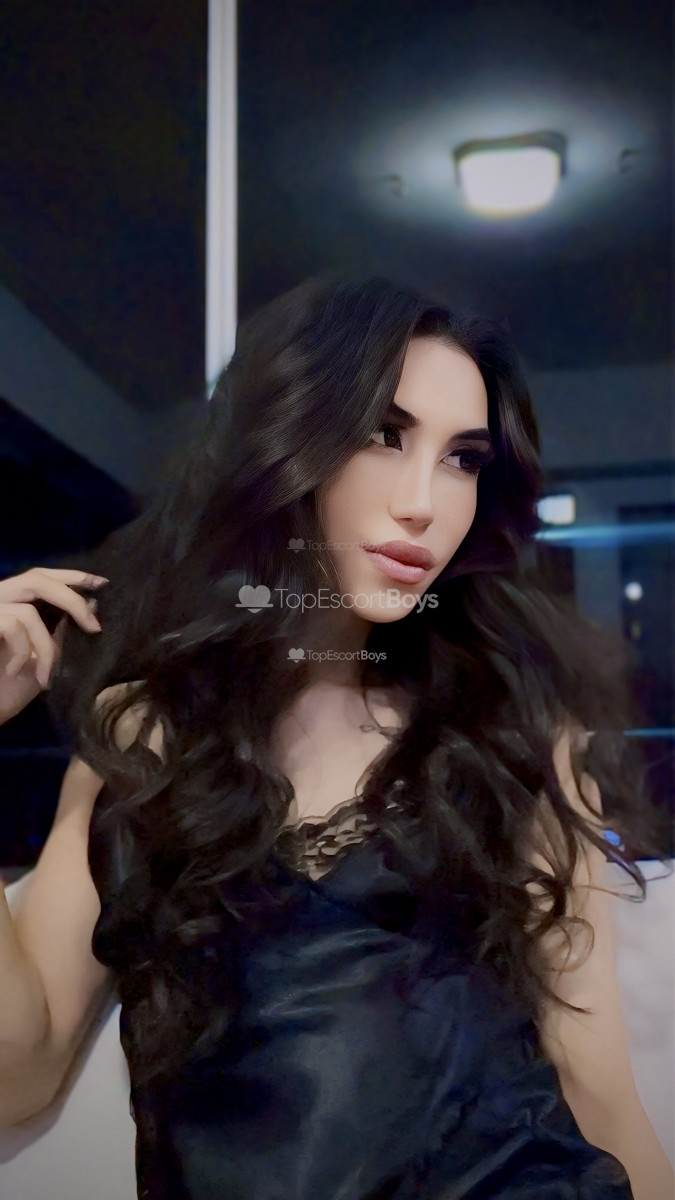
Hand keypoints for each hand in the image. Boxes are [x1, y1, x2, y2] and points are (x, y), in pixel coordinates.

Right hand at [0, 567, 107, 725]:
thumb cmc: (7, 687)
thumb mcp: (41, 653)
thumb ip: (58, 628)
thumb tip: (91, 604)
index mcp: (10, 601)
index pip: (42, 576)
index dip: (71, 576)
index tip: (101, 583)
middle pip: (37, 579)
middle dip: (71, 601)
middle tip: (94, 627)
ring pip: (28, 612)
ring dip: (44, 647)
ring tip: (45, 675)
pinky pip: (12, 626)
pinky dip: (22, 651)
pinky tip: (14, 671)